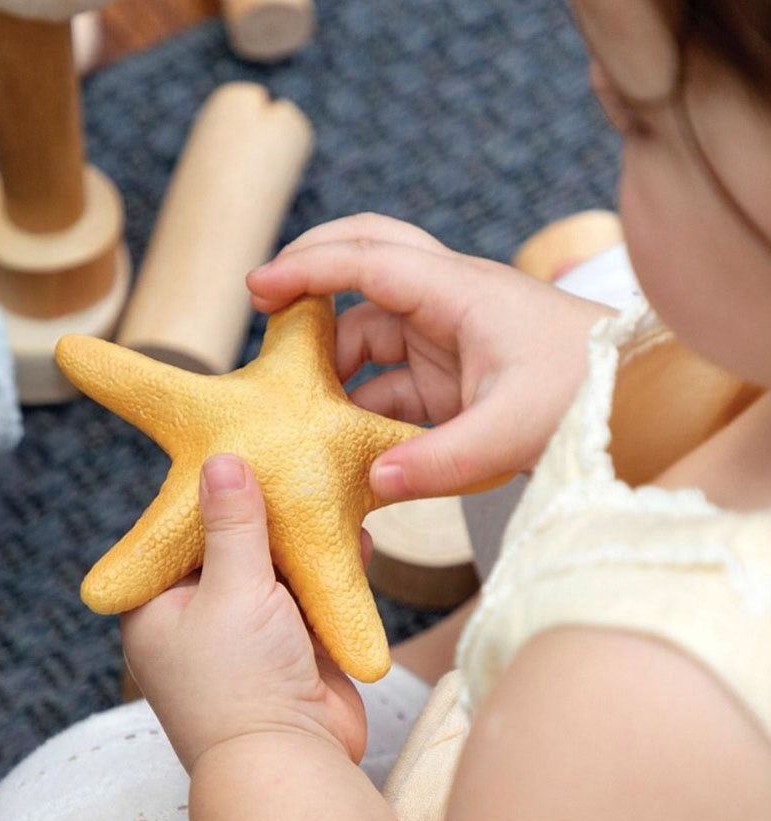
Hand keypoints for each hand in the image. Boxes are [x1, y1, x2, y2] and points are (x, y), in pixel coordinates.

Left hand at [121, 455, 366, 773]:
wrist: (290, 763)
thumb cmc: (240, 681)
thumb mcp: (231, 589)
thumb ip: (232, 524)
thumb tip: (220, 459)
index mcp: (157, 606)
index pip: (178, 533)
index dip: (210, 494)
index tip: (241, 447)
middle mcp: (197, 617)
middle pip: (231, 547)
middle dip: (267, 512)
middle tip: (294, 458)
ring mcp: (247, 632)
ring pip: (275, 569)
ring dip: (305, 540)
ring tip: (332, 492)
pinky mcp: (291, 645)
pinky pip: (310, 594)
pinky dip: (331, 569)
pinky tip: (357, 538)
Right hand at [248, 213, 613, 500]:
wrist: (640, 399)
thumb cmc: (587, 393)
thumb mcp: (513, 431)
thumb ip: (440, 460)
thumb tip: (368, 484)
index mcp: (458, 293)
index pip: (367, 260)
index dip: (307, 269)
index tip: (255, 289)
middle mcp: (444, 303)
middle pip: (363, 260)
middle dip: (309, 274)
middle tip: (259, 305)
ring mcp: (444, 337)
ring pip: (366, 334)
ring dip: (330, 364)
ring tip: (290, 405)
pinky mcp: (447, 376)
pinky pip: (385, 383)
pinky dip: (358, 406)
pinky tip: (338, 441)